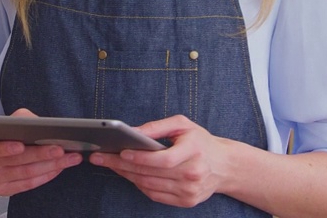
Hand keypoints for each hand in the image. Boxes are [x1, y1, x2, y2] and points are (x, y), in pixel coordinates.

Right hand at [0, 109, 81, 195]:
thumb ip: (22, 120)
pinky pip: (29, 184)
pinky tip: (59, 167)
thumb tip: (43, 125)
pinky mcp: (5, 190)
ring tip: (69, 158)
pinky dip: (46, 175)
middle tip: (61, 149)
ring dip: (51, 166)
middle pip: (18, 162)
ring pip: (27, 173)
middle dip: (41, 155)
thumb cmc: (4, 135)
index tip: (22, 145)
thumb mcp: (9, 123)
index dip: (7, 148)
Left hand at [89, 114, 229, 208]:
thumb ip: (158, 127)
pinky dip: (139, 185)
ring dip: (127, 176)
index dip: (139, 157)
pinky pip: (155, 195)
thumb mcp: (183, 124)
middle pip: (151, 173)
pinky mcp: (186, 202)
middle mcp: (192, 174)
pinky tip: (129, 175)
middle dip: (122, 165)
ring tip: (111, 165)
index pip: (162, 160)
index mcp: (194, 152)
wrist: (225, 166)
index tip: (120, 152)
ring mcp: (189, 191)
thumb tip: (132, 132)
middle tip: (102, 158)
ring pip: (149, 186)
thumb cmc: (201, 141)